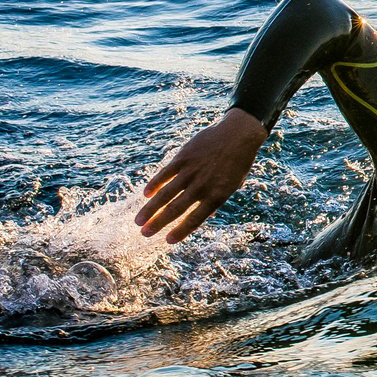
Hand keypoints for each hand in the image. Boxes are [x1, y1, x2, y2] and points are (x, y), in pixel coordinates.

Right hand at [137, 107, 267, 242]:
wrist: (238, 134)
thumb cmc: (237, 162)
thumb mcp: (232, 185)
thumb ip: (216, 199)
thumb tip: (205, 215)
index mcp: (217, 196)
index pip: (195, 219)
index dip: (181, 231)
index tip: (168, 241)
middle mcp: (202, 186)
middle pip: (175, 209)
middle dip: (158, 223)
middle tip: (144, 234)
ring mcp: (191, 171)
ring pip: (165, 194)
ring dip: (150, 209)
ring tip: (138, 221)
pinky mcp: (183, 157)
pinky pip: (165, 174)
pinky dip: (154, 184)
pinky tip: (146, 195)